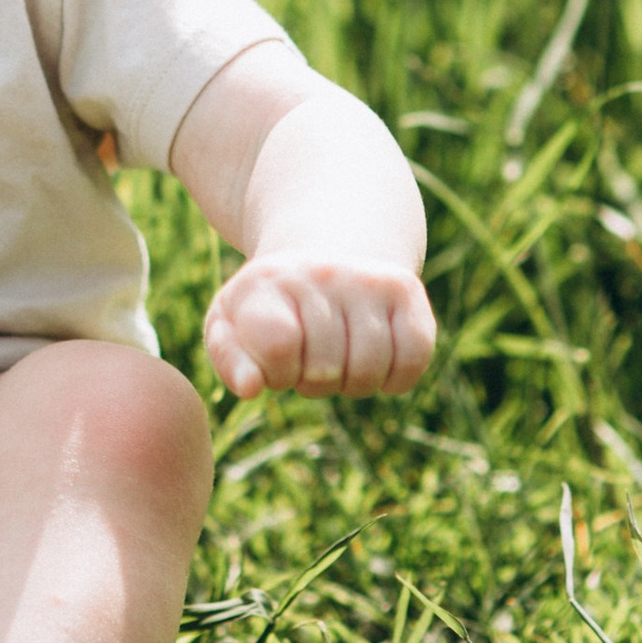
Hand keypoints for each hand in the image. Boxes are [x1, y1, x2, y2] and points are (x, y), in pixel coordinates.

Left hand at [204, 252, 434, 401]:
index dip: (277, 374)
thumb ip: (229, 359)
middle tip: (307, 359)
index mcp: (266, 282)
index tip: (274, 363)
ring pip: (369, 371)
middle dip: (312, 382)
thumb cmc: (271, 307)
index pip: (279, 346)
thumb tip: (250, 388)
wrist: (325, 254)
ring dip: (351, 383)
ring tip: (336, 358)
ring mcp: (367, 279)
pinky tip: (375, 361)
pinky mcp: (406, 290)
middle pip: (324, 369)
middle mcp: (320, 272)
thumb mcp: (231, 326)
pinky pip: (413, 359)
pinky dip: (394, 378)